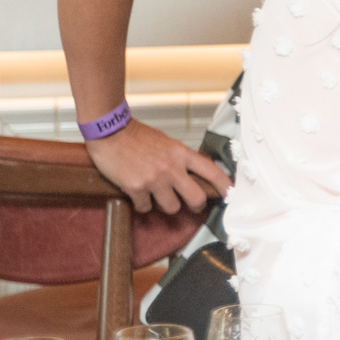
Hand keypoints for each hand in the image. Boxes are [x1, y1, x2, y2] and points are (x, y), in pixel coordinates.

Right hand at [83, 121, 231, 213]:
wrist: (110, 132)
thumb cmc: (138, 137)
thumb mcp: (168, 144)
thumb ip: (181, 159)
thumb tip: (194, 174)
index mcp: (182, 154)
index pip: (212, 171)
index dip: (224, 186)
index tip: (229, 194)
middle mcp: (172, 168)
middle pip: (196, 198)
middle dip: (196, 205)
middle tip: (191, 205)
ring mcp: (154, 180)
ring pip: (172, 208)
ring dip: (165, 205)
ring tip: (158, 196)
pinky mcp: (136, 188)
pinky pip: (146, 208)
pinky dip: (142, 205)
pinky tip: (139, 196)